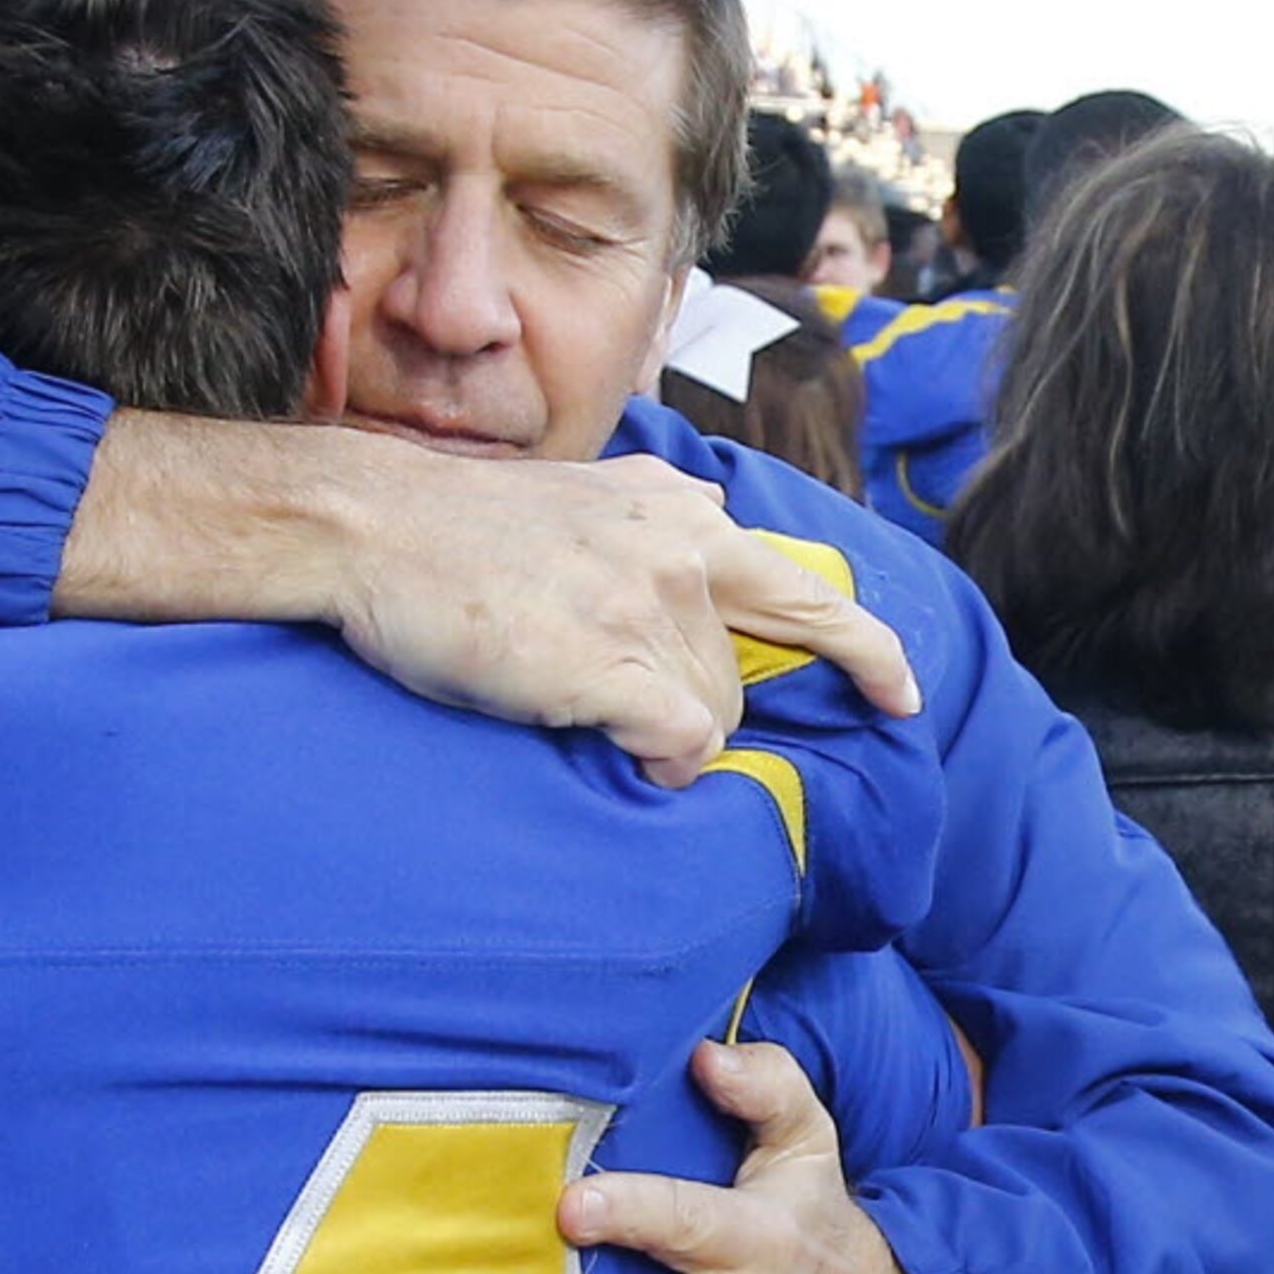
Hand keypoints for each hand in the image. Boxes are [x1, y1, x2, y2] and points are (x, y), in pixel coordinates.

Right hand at [58, 421, 916, 789]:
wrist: (371, 525)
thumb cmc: (451, 532)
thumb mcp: (575, 508)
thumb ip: (642, 540)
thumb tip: (674, 594)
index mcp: (679, 511)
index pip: (805, 586)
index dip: (866, 650)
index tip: (901, 695)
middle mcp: (683, 548)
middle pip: (739, 680)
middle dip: (692, 714)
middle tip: (620, 718)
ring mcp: (650, 603)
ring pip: (709, 720)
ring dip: (654, 736)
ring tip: (566, 703)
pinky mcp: (613, 660)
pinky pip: (681, 747)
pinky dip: (656, 765)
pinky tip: (607, 749)